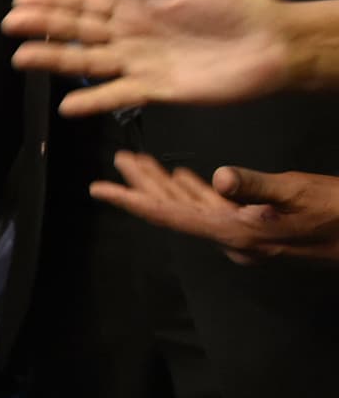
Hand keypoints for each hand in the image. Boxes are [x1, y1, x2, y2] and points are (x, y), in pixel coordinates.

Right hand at [5, 0, 294, 115]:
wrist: (276, 45)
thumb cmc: (240, 5)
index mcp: (138, 2)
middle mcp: (131, 33)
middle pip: (78, 30)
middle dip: (43, 25)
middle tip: (10, 24)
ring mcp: (140, 63)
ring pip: (88, 61)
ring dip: (55, 60)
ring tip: (22, 59)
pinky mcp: (156, 90)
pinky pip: (118, 95)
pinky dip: (93, 102)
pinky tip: (67, 107)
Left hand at [90, 154, 338, 265]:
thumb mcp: (299, 192)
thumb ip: (257, 186)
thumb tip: (218, 178)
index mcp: (235, 232)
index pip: (170, 216)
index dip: (132, 201)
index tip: (99, 190)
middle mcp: (232, 239)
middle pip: (174, 210)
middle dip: (143, 185)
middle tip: (119, 159)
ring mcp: (244, 236)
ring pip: (191, 208)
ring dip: (165, 185)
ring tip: (137, 161)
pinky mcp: (257, 228)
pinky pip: (213, 210)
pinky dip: (194, 191)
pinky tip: (184, 175)